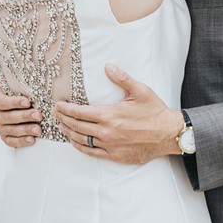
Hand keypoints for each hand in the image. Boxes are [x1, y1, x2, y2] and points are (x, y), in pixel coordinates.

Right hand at [0, 54, 40, 146]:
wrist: (10, 108)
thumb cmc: (9, 92)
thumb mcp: (3, 81)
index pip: (3, 102)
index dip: (14, 102)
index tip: (28, 101)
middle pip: (9, 118)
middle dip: (24, 117)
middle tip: (39, 115)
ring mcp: (0, 128)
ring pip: (12, 131)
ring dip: (25, 130)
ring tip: (39, 129)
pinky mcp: (5, 138)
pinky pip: (12, 142)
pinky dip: (22, 142)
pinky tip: (32, 140)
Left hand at [53, 64, 181, 163]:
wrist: (169, 134)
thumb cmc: (155, 112)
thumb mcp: (140, 91)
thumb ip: (122, 78)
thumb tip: (107, 67)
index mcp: (110, 115)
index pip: (79, 112)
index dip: (65, 108)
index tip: (57, 105)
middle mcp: (107, 132)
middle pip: (76, 126)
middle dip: (63, 119)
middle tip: (54, 113)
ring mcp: (110, 146)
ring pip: (82, 140)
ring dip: (69, 132)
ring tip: (61, 126)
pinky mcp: (115, 155)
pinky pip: (92, 152)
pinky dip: (80, 147)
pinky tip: (75, 142)